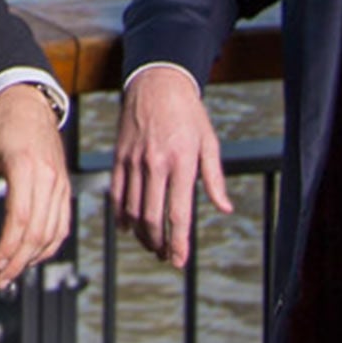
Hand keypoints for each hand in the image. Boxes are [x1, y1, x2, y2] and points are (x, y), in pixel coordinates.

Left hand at [0, 84, 71, 288]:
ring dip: (35, 257)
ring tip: (14, 271)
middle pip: (39, 230)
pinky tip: (35, 255)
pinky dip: (51, 244)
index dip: (10, 246)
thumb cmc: (1, 123)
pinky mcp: (64, 186)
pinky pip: (63, 222)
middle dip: (20, 260)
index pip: (21, 217)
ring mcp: (60, 182)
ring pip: (54, 231)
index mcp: (26, 166)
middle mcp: (49, 176)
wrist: (28, 102)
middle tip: (2, 279)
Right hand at [110, 66, 232, 267]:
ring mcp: (134, 161)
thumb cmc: (188, 112)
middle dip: (158, 243)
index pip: (177, 213)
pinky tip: (128, 227)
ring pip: (132, 210)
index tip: (179, 260)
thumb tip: (224, 208)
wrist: (156, 82)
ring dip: (141, 234)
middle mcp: (154, 164)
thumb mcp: (209, 142)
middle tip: (165, 256)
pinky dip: (121, 215)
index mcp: (180, 162)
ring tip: (151, 245)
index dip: (178, 242)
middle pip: (151, 217)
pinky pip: (116, 193)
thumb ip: (215, 178)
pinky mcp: (119, 158)